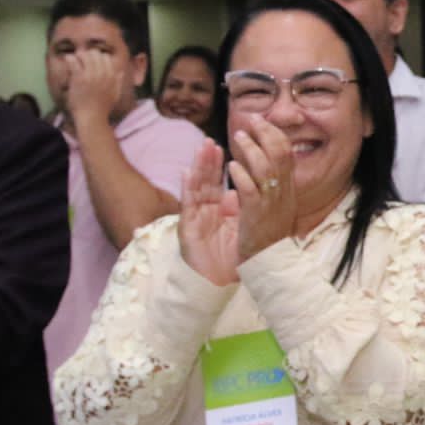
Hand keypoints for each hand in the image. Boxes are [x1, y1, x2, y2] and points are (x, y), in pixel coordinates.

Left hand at [63, 47, 127, 128]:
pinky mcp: (80, 79)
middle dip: (88, 55)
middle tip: (81, 60)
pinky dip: (70, 59)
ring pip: (85, 55)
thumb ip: (118, 82)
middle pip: (96, 54)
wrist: (92, 118)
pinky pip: (74, 62)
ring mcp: (91, 75)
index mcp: (112, 76)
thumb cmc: (103, 109)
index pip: (106, 57)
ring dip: (79, 56)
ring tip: (75, 60)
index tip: (92, 62)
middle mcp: (103, 74)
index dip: (98, 58)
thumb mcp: (115, 94)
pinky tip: (68, 60)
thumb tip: (121, 72)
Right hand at [178, 139, 239, 285]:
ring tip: (201, 148)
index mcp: (217, 211)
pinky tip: (186, 173)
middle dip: (207, 160)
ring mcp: (195, 218)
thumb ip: (235, 209)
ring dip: (198, 167)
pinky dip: (187, 189)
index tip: (221, 146)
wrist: (218, 283)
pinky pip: (188, 205)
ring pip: (196, 188)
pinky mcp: (188, 228)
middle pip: (206, 181)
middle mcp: (204, 212)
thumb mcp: (236, 228)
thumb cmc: (228, 258)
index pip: (216, 183)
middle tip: (210, 140)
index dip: (217, 165)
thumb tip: (237, 192)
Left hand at [227, 118, 297, 261]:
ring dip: (250, 149)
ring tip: (238, 137)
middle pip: (280, 154)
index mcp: (287, 188)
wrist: (269, 261)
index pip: (286, 153)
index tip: (261, 122)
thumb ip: (273, 183)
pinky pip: (249, 191)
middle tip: (251, 121)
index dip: (275, 134)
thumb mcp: (277, 204)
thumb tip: (265, 159)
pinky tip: (231, 166)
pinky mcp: (255, 215)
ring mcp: (270, 203)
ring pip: (265, 168)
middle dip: (265, 133)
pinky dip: (241, 175)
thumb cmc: (269, 234)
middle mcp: (282, 193)